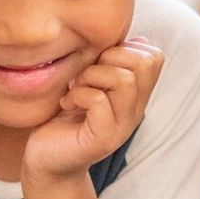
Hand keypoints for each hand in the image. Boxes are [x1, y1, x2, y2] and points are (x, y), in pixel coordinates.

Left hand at [22, 38, 163, 181]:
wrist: (45, 159)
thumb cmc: (63, 116)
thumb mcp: (88, 80)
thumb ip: (109, 62)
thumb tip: (137, 39)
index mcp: (135, 94)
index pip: (153, 56)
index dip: (124, 48)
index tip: (97, 63)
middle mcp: (135, 110)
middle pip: (144, 63)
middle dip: (108, 58)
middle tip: (83, 76)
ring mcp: (122, 126)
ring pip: (124, 80)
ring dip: (91, 76)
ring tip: (74, 89)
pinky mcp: (102, 139)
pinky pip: (99, 100)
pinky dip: (78, 94)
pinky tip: (67, 104)